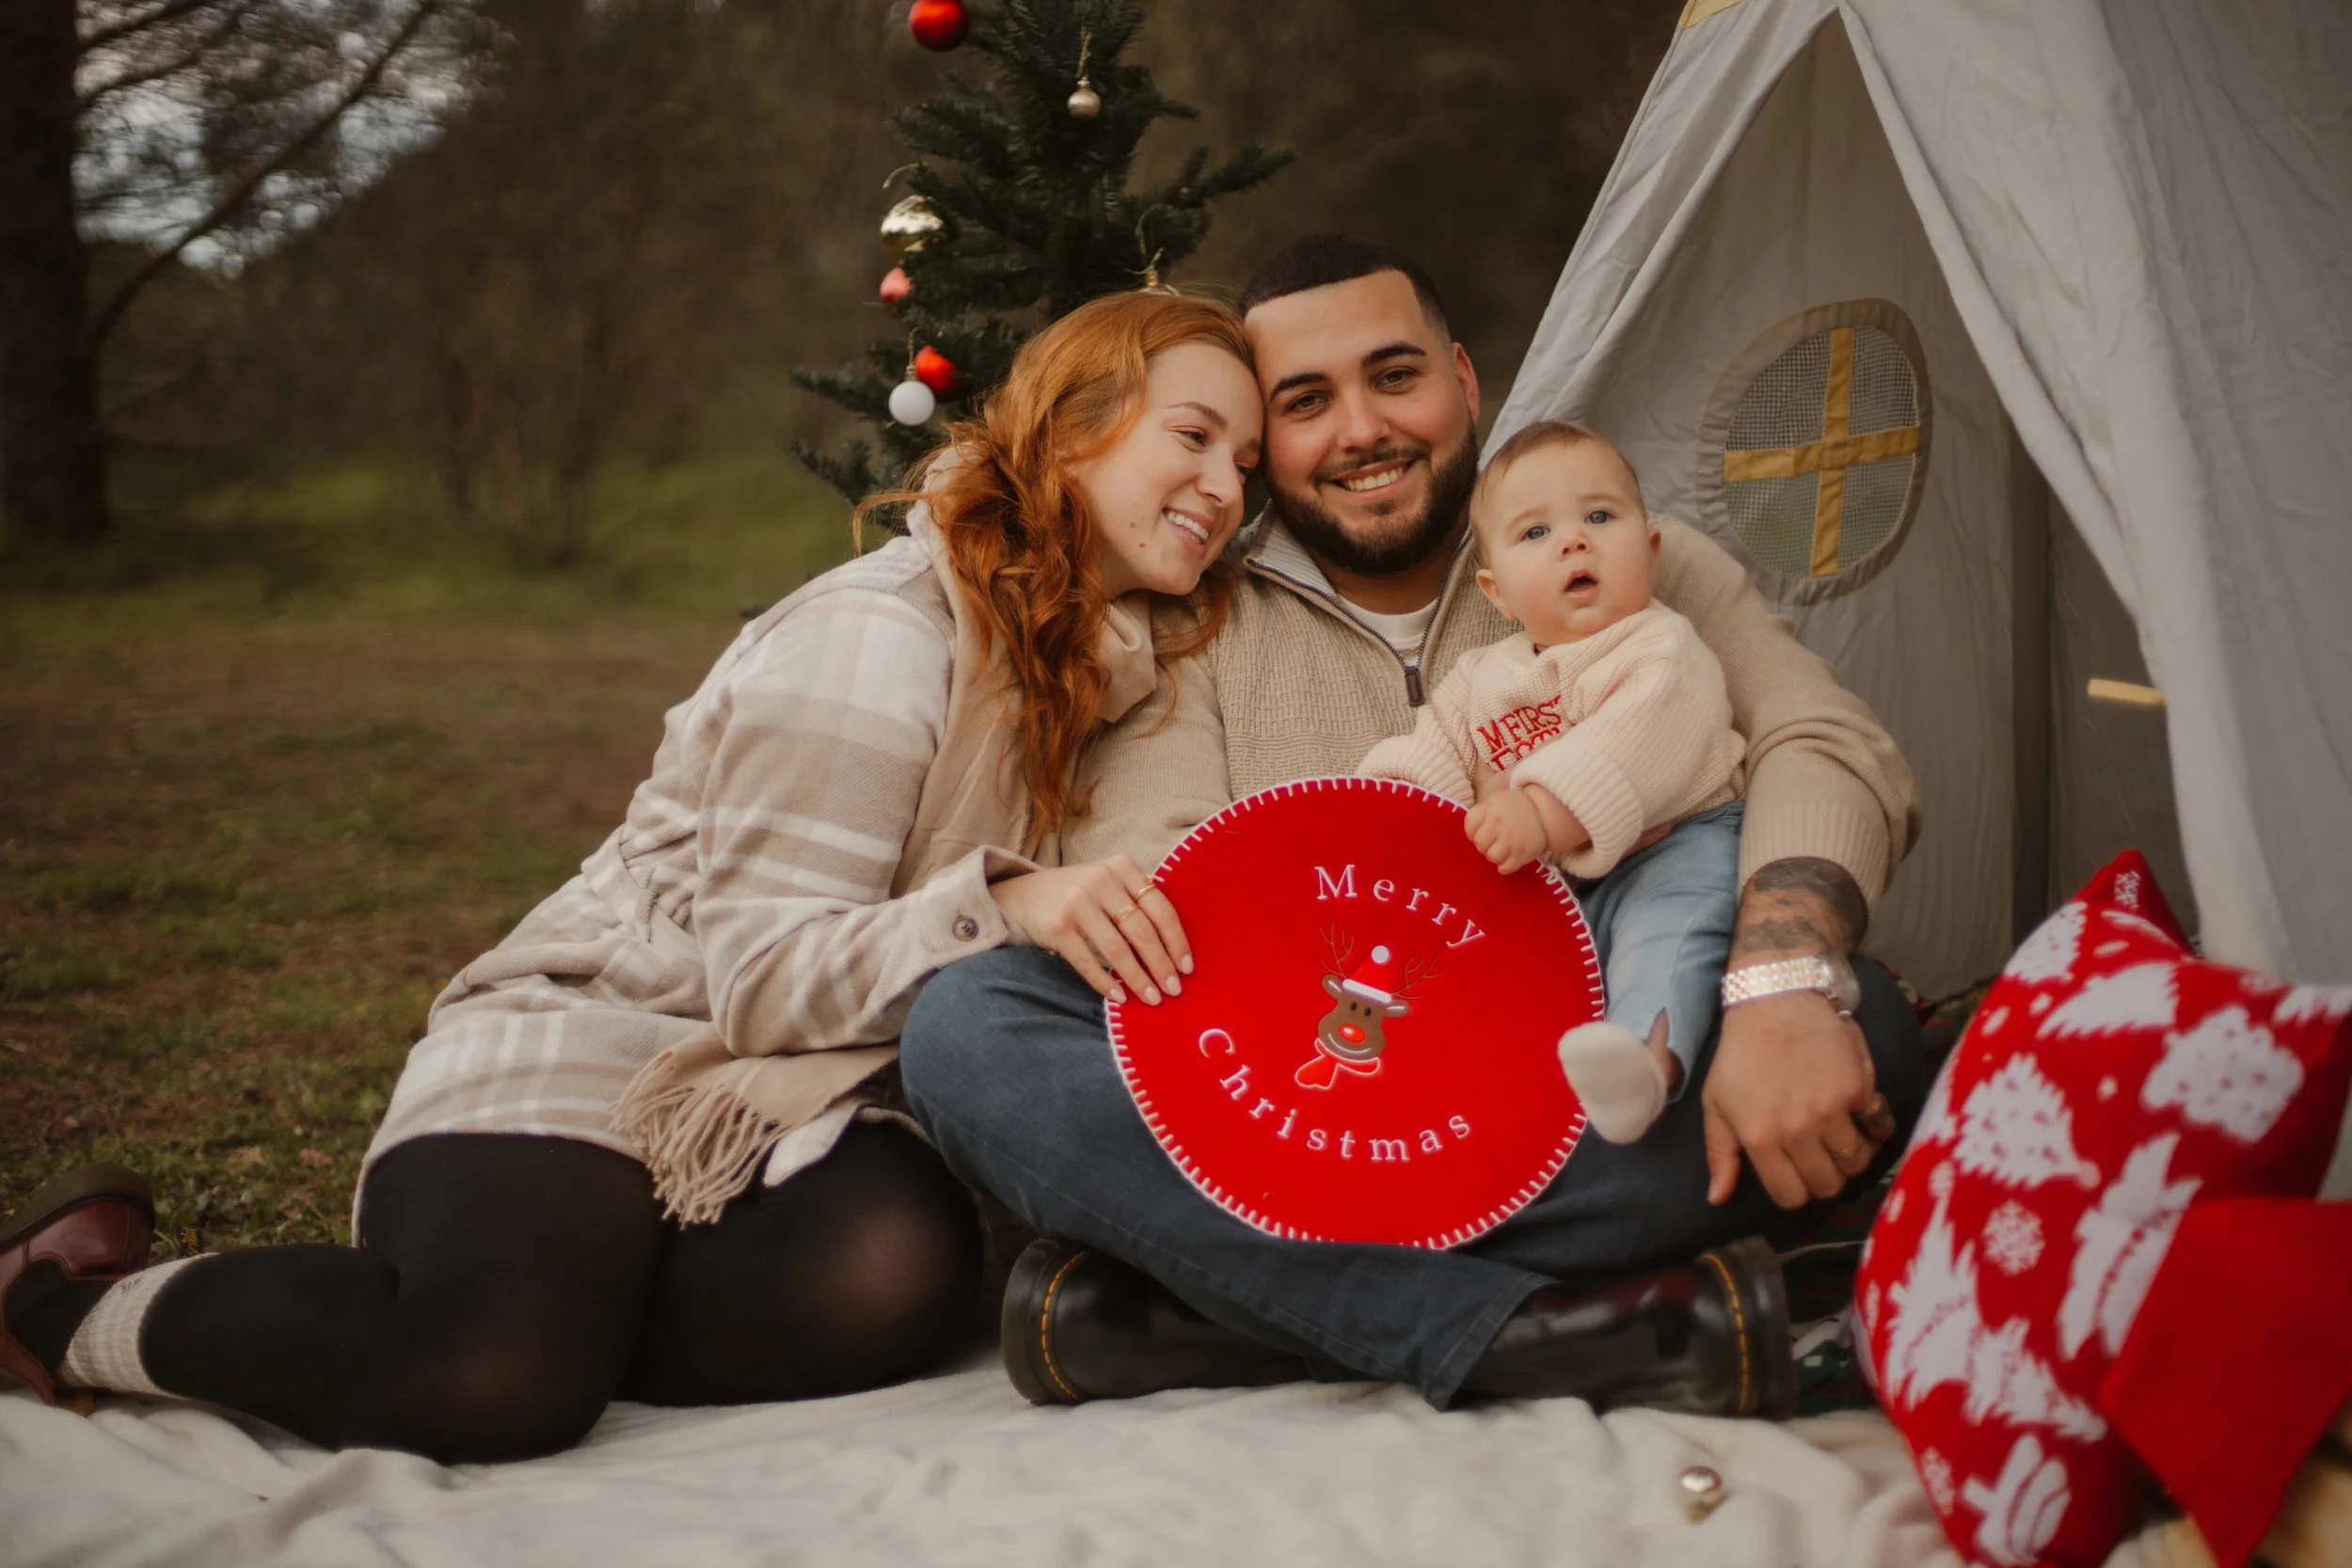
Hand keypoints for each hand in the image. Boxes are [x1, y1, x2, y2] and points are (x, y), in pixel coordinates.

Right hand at [988, 855, 1189, 1005]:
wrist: (1023, 895)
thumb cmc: (1078, 895)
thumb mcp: (1109, 884)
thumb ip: (1137, 902)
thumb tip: (1175, 950)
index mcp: (1122, 867)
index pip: (1161, 908)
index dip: (1177, 941)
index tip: (1187, 968)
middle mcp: (1101, 880)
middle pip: (1142, 931)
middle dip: (1161, 965)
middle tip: (1173, 990)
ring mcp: (1077, 903)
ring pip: (1117, 950)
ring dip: (1138, 979)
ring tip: (1151, 998)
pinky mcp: (1057, 926)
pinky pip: (1088, 962)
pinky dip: (1106, 983)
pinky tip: (1119, 998)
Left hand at [1465, 790, 1549, 873]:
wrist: (1544, 811)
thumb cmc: (1514, 807)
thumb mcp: (1495, 801)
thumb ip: (1481, 814)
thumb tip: (1471, 836)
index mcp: (1492, 809)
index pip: (1470, 825)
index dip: (1473, 831)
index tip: (1481, 831)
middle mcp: (1500, 823)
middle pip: (1480, 843)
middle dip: (1484, 844)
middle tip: (1493, 841)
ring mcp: (1512, 839)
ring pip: (1492, 857)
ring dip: (1494, 855)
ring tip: (1501, 849)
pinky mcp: (1523, 852)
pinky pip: (1506, 868)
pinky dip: (1504, 866)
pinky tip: (1508, 859)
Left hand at [1702, 993, 1881, 1206]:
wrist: (1776, 1000)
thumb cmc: (1740, 1054)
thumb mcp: (1716, 1102)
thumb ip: (1720, 1154)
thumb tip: (1718, 1199)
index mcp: (1760, 1138)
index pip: (1791, 1196)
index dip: (1795, 1191)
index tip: (1796, 1175)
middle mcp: (1798, 1130)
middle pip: (1828, 1185)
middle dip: (1825, 1177)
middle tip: (1819, 1157)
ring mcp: (1831, 1110)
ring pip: (1856, 1163)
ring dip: (1851, 1156)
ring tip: (1840, 1137)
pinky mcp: (1858, 1089)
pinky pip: (1878, 1127)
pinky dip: (1874, 1128)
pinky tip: (1862, 1116)